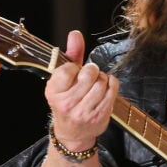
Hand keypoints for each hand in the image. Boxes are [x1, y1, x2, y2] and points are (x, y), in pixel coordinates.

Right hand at [45, 30, 117, 147]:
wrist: (73, 132)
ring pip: (102, 82)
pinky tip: (105, 87)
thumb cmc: (67, 101)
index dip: (75, 67)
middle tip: (89, 76)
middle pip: (89, 74)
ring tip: (96, 83)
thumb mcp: (63, 79)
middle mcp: (67, 103)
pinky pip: (112, 90)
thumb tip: (75, 34)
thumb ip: (70, 55)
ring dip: (102, 78)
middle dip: (92, 71)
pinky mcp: (100, 116)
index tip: (74, 72)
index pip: (68, 69)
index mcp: (54, 92)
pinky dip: (111, 84)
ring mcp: (84, 111)